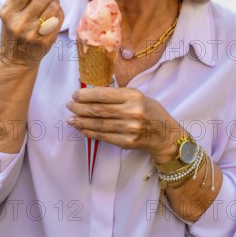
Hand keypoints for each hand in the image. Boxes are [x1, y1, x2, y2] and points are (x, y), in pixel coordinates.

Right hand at [0, 0, 64, 67]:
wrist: (16, 59)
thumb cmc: (14, 29)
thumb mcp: (11, 11)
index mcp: (8, 12)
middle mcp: (19, 23)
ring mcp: (33, 33)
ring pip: (54, 7)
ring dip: (56, 0)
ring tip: (52, 2)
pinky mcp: (46, 41)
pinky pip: (59, 18)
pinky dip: (59, 12)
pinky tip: (53, 14)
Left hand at [67, 87, 181, 162]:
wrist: (166, 135)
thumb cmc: (150, 112)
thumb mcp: (138, 96)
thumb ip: (118, 95)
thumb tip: (92, 93)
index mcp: (133, 96)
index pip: (104, 95)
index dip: (86, 95)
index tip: (75, 95)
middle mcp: (132, 111)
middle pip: (98, 110)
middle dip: (80, 108)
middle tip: (69, 105)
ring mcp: (129, 128)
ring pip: (98, 124)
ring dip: (81, 121)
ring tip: (70, 118)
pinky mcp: (127, 142)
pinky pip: (103, 137)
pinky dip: (90, 132)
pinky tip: (81, 129)